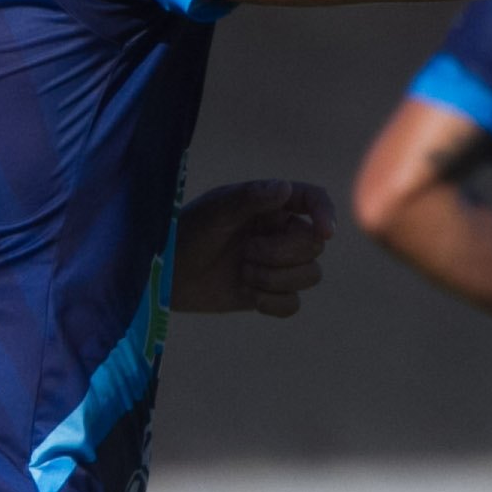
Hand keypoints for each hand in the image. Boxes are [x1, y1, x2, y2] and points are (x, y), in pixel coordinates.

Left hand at [174, 180, 335, 317]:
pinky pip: (293, 303)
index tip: (325, 232)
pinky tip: (250, 296)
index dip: (326, 213)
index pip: (314, 200)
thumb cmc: (186, 233)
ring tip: (244, 272)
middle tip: (246, 252)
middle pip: (313, 245)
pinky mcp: (268, 293)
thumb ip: (249, 198)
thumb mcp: (215, 212)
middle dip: (282, 254)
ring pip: (310, 275)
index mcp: (270, 204)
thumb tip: (286, 188)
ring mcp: (276, 264)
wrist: (165, 275)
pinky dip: (274, 303)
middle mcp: (278, 232)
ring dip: (276, 278)